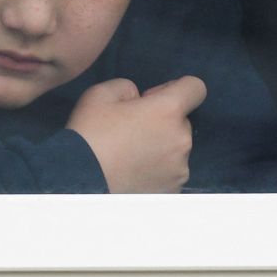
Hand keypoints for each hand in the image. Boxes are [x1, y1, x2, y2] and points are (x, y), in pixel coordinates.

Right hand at [64, 76, 205, 192]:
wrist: (80, 179)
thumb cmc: (90, 132)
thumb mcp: (101, 93)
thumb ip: (128, 87)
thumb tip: (139, 100)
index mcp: (168, 110)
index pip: (196, 87)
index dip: (174, 88)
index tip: (150, 99)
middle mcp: (182, 139)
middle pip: (182, 120)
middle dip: (162, 120)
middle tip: (131, 129)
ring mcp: (180, 168)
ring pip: (176, 147)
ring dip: (161, 145)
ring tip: (130, 154)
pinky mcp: (173, 189)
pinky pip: (170, 170)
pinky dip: (157, 168)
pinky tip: (133, 171)